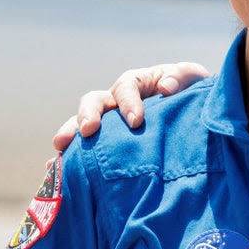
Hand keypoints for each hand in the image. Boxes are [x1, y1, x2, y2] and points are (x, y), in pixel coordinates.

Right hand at [51, 62, 211, 150]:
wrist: (195, 115)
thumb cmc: (192, 92)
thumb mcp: (194, 78)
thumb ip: (181, 76)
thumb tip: (165, 88)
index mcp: (136, 83)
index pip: (125, 88)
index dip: (128, 102)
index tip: (136, 121)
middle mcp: (116, 101)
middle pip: (94, 102)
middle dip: (88, 115)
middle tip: (89, 131)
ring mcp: (108, 122)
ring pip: (80, 124)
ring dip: (70, 134)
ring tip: (62, 148)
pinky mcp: (106, 144)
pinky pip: (82, 149)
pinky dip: (66, 158)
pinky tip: (53, 171)